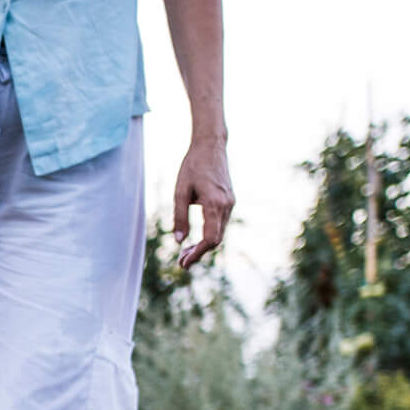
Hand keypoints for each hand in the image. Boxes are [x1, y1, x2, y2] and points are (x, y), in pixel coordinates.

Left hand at [171, 137, 233, 266]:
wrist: (211, 146)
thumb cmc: (193, 166)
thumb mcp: (180, 191)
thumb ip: (179, 216)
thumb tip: (179, 241)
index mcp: (214, 203)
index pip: (210, 238)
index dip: (197, 254)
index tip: (183, 263)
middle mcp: (226, 205)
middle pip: (216, 240)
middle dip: (199, 253)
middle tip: (180, 262)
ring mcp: (230, 203)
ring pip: (219, 233)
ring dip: (203, 246)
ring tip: (184, 253)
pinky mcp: (229, 201)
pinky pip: (220, 224)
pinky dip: (209, 235)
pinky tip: (195, 240)